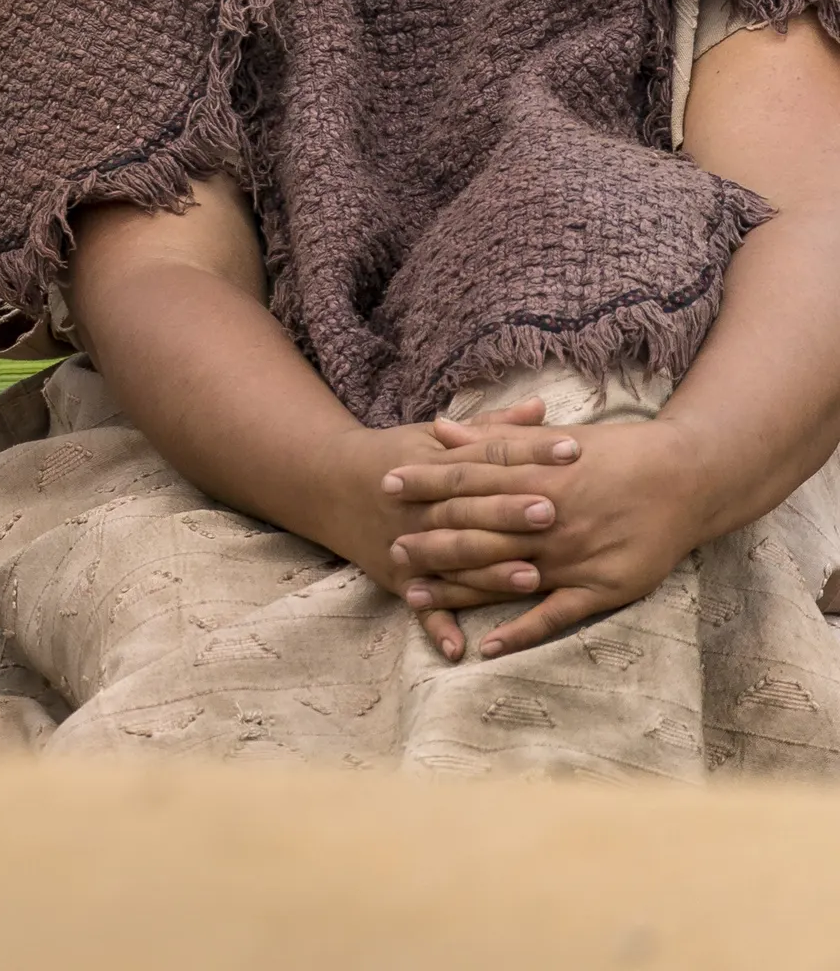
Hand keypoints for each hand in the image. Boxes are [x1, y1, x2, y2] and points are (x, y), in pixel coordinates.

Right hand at [328, 403, 579, 657]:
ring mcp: (407, 544)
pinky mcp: (398, 578)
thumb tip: (542, 408)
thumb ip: (491, 429)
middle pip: (469, 509)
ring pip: (451, 560)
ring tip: (531, 576)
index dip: (530, 452)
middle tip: (551, 511)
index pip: (489, 456)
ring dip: (488, 571)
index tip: (572, 449)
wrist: (326, 483)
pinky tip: (460, 648)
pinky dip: (436, 625)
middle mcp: (420, 507)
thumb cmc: (394, 456)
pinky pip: (420, 606)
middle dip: (508, 512)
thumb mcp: (435, 437)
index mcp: (434, 466)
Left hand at [383, 413, 716, 659]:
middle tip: (390, 550)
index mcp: (538, 477)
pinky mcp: (604, 588)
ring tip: (415, 598)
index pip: (468, 479)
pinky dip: (521, 631)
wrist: (689, 478)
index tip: (385, 484)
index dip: (425, 482)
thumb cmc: (619, 453)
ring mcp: (576, 557)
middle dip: (431, 541)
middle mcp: (551, 519)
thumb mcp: (555, 439)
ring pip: (506, 576)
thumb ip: (494, 438)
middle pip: (479, 532)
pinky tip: (486, 646)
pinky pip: (555, 615)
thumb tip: (439, 429)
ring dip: (459, 589)